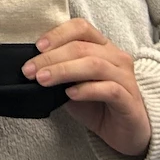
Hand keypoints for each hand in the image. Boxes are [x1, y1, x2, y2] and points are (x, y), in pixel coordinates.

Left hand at [25, 18, 151, 158]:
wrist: (127, 132)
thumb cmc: (98, 104)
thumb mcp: (73, 84)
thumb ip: (59, 72)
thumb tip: (31, 66)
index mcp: (102, 46)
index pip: (81, 27)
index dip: (57, 34)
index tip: (37, 47)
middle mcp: (116, 57)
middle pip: (81, 47)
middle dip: (51, 58)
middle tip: (29, 70)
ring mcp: (126, 78)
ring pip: (94, 65)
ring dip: (63, 71)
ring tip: (43, 80)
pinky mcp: (130, 100)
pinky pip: (109, 89)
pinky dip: (87, 89)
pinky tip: (70, 94)